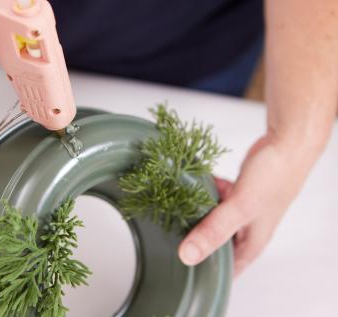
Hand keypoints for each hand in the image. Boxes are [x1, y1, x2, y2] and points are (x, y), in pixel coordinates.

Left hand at [178, 134, 321, 275]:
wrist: (286, 143)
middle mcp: (246, 231)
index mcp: (250, 245)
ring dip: (196, 214)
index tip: (177, 264)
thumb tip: (187, 255)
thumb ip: (214, 230)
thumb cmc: (273, 177)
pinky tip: (190, 186)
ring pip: (211, 220)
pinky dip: (202, 194)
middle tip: (168, 232)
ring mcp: (241, 211)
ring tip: (174, 208)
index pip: (224, 271)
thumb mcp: (240, 207)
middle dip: (193, 239)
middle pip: (213, 244)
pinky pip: (213, 199)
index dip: (201, 271)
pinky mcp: (236, 193)